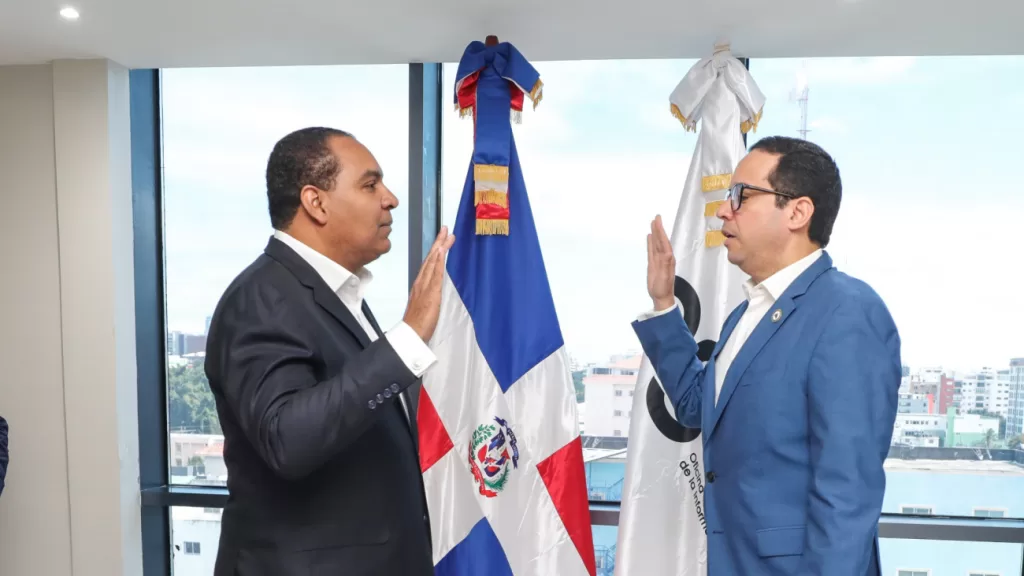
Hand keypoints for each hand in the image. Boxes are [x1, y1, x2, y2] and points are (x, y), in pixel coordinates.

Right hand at [404, 226, 455, 341]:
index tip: (441, 239)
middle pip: (431, 259)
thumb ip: (427, 296)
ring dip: (440, 248)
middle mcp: (422, 282)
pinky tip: (442, 252)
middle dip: (438, 243)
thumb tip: (432, 290)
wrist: (411, 334)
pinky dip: (438, 262)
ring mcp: (425, 287)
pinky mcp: (431, 293)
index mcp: (420, 285)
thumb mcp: (423, 306)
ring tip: (446, 235)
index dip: (435, 251)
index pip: (429, 264)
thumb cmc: (417, 324)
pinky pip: (436, 274)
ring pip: (433, 263)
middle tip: (445, 229)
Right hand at [647, 215, 674, 310]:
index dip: (661, 231)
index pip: (664, 242)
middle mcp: (664, 257)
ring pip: (656, 244)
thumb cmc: (663, 288)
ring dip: (655, 234)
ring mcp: (658, 260)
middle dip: (659, 229)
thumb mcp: (665, 277)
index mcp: (668, 258)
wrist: (661, 297)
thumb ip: (666, 265)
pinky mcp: (653, 264)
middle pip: (660, 240)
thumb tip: (667, 252)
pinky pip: (652, 250)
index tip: (658, 221)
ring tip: (653, 223)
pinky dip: (651, 243)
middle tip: (656, 217)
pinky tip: (649, 237)